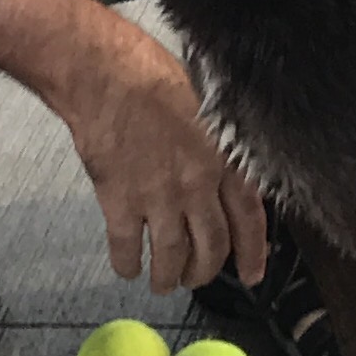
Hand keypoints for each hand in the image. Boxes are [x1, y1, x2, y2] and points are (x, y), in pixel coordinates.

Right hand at [0, 0, 265, 293]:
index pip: (248, 217)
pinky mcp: (120, 202)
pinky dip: (128, 264)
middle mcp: (196, 184)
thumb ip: (218, 145)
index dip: (252, 252)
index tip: (250, 275)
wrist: (103, 73)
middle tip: (196, 276)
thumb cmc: (150, 74)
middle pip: (211, 246)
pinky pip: (128, 248)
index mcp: (222, 158)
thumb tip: (223, 173)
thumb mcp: (205, 106)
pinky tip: (128, 267)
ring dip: (169, 276)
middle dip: (204, 270)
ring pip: (172, 256)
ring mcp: (158, 197)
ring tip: (163, 282)